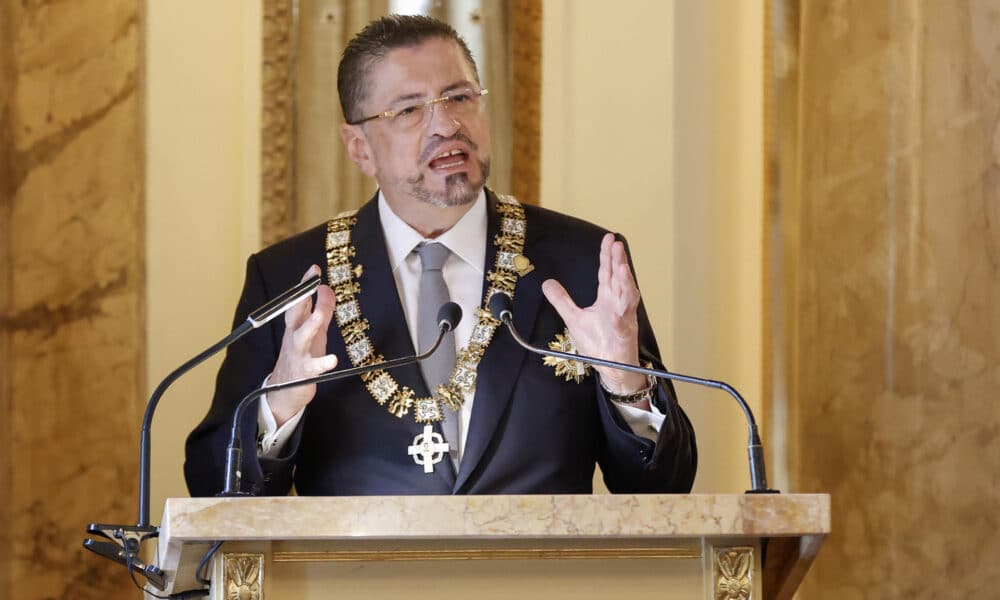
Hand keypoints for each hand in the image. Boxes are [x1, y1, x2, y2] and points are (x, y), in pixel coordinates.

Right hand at [268, 265, 338, 425]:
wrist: (284, 390)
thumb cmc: (302, 355)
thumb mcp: (313, 330)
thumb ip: (321, 309)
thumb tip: (327, 288)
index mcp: (295, 324)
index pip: (298, 300)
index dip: (305, 285)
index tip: (313, 269)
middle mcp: (294, 335)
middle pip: (295, 313)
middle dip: (302, 297)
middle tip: (312, 284)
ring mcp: (298, 353)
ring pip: (302, 336)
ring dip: (311, 324)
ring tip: (319, 315)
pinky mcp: (305, 372)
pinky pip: (314, 367)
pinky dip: (323, 363)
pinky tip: (333, 360)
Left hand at [542, 233, 648, 398]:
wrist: (611, 367)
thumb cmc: (598, 343)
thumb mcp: (574, 318)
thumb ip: (562, 300)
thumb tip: (547, 283)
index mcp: (607, 298)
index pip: (607, 272)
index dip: (607, 256)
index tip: (609, 238)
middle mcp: (617, 304)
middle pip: (618, 278)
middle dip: (618, 261)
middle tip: (616, 244)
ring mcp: (623, 318)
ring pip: (627, 295)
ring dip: (625, 281)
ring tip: (622, 267)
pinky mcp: (625, 334)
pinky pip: (624, 321)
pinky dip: (621, 313)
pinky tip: (618, 306)